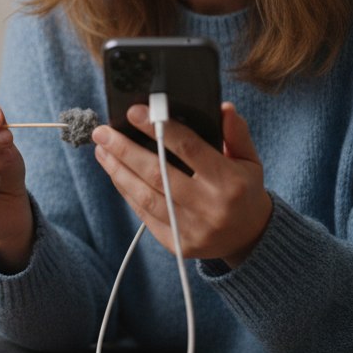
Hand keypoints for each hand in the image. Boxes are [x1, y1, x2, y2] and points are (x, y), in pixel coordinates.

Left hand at [91, 102, 271, 267]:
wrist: (250, 238)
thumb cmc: (245, 191)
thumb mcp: (250, 160)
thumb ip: (236, 134)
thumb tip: (223, 108)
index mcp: (228, 181)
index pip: (188, 148)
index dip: (158, 129)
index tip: (133, 112)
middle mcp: (208, 206)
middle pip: (158, 174)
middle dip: (125, 150)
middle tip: (102, 132)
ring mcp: (191, 229)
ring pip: (145, 197)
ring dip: (118, 171)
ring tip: (102, 150)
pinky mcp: (177, 244)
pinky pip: (144, 215)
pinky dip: (127, 192)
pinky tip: (115, 173)